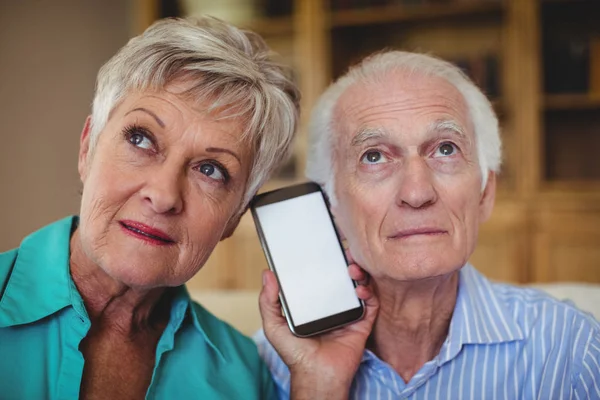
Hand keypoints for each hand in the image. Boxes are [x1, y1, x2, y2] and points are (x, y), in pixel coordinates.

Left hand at [258, 256, 378, 399]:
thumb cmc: (294, 353)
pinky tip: (360, 290)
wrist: (316, 373)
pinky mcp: (363, 322)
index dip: (326, 260)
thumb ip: (268, 301)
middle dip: (346, 261)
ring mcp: (349, 312)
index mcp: (315, 301)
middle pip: (344, 275)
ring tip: (352, 269)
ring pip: (360, 285)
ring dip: (360, 272)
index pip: (322, 275)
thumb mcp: (274, 325)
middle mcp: (333, 304)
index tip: (326, 246)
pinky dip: (369, 293)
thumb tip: (267, 274)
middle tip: (344, 252)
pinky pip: (372, 303)